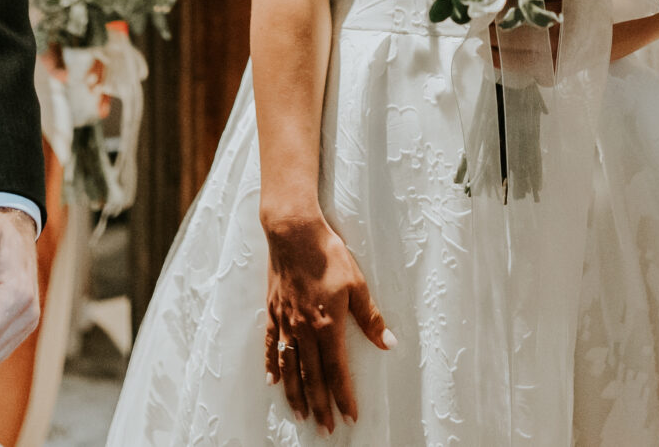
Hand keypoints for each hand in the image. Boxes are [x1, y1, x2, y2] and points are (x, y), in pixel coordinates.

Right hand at [262, 209, 389, 433]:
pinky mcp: (272, 311)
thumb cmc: (328, 254)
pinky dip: (271, 366)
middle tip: (325, 429)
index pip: (336, 371)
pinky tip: (271, 382)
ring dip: (295, 394)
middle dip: (320, 406)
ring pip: (289, 368)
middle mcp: (303, 330)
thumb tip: (389, 344)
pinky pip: (270, 346)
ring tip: (300, 415)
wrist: (293, 232)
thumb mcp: (357, 283)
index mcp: (327, 325)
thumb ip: (370, 318)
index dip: (343, 396)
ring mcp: (285, 322)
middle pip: (312, 377)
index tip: (349, 416)